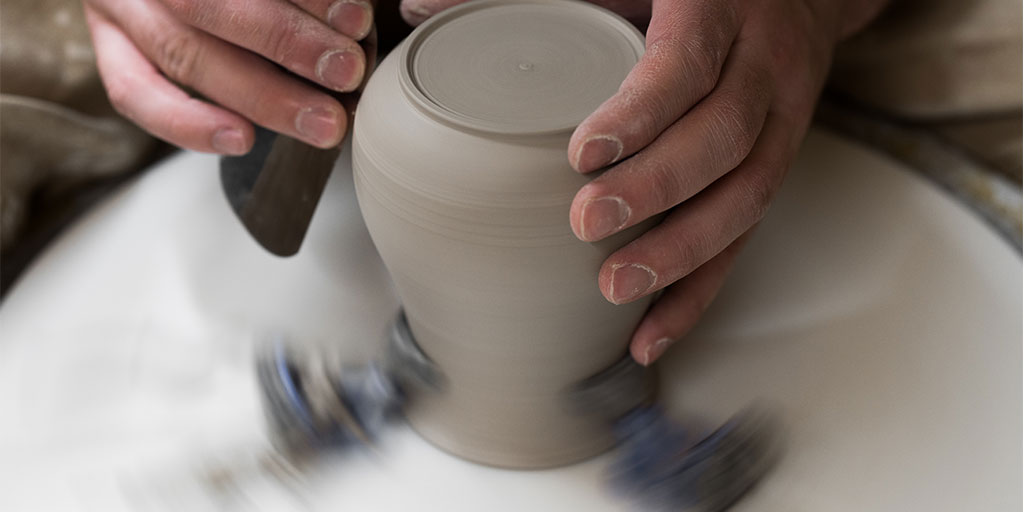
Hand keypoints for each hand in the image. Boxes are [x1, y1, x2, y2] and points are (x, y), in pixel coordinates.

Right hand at [83, 0, 375, 153]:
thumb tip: (354, 19)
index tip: (355, 19)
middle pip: (213, 6)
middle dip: (287, 44)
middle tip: (346, 73)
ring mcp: (124, 6)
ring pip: (185, 53)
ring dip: (262, 95)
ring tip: (320, 120)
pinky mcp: (111, 48)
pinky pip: (137, 93)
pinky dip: (188, 124)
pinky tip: (241, 139)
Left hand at [401, 0, 885, 365]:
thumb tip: (417, 6)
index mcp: (718, 9)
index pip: (686, 65)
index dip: (642, 113)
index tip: (584, 154)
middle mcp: (762, 66)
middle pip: (723, 138)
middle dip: (657, 189)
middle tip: (588, 224)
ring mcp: (781, 122)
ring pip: (747, 197)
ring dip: (682, 252)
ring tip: (617, 287)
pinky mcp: (777, 167)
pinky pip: (748, 236)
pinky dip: (701, 290)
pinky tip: (654, 329)